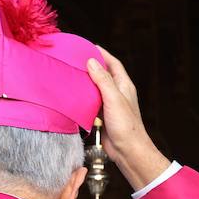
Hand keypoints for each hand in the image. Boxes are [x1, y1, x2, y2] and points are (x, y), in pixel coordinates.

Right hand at [86, 48, 168, 188]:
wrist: (128, 151)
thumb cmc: (125, 126)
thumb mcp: (113, 99)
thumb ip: (103, 80)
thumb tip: (92, 62)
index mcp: (124, 85)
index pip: (113, 63)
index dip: (102, 54)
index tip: (88, 47)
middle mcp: (118, 93)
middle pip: (103, 74)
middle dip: (91, 66)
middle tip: (75, 60)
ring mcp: (110, 105)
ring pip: (96, 89)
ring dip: (86, 82)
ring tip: (71, 75)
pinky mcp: (103, 116)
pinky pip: (92, 103)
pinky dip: (84, 98)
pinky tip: (74, 97)